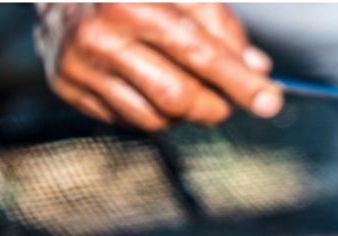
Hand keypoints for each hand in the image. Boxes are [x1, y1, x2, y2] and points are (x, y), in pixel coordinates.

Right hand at [35, 3, 282, 130]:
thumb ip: (223, 29)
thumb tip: (258, 70)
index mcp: (133, 3)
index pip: (199, 52)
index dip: (239, 81)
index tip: (268, 101)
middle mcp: (100, 35)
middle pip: (178, 96)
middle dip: (214, 104)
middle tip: (224, 98)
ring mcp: (79, 65)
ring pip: (156, 118)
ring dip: (184, 113)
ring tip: (180, 84)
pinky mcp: (68, 88)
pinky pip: (130, 122)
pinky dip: (153, 113)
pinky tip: (148, 86)